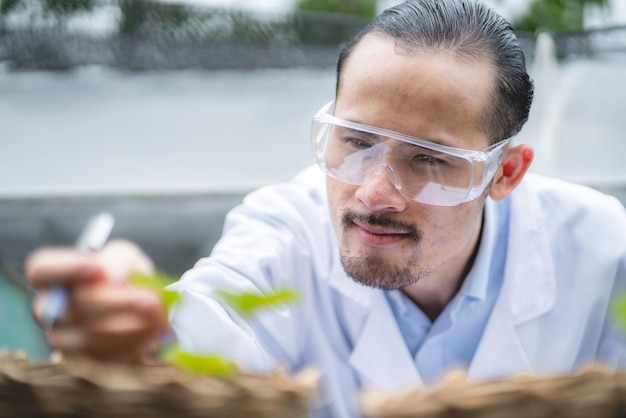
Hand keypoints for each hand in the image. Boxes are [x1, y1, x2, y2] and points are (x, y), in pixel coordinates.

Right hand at [25, 240, 169, 362]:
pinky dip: (131, 347)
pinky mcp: (82, 361)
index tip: (98, 269)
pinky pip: (102, 359)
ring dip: (129, 329)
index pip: (42, 269)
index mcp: (52, 275)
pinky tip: (153, 336)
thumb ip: (115, 262)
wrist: (138, 304)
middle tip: (152, 301)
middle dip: (117, 304)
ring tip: (159, 319)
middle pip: (73, 307)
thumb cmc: (124, 274)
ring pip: (87, 338)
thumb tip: (108, 277)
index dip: (66, 269)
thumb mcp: (124, 256)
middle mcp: (50, 309)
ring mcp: (62, 338)